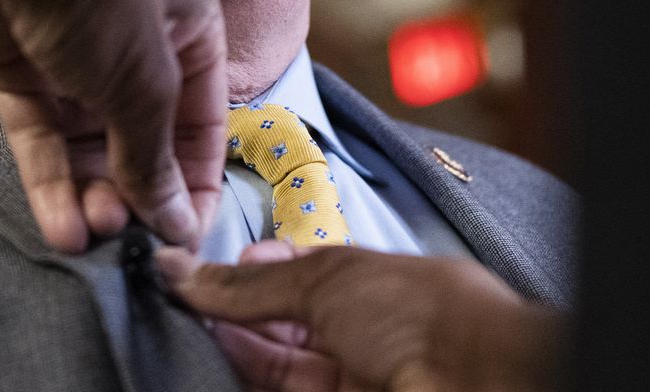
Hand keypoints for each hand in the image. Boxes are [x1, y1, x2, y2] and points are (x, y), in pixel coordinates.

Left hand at [0, 0, 227, 252]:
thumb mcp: (144, 79)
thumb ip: (154, 154)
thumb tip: (176, 219)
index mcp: (190, 33)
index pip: (202, 124)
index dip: (194, 183)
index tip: (185, 239)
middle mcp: (137, 46)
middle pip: (141, 139)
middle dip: (135, 193)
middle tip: (128, 242)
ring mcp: (75, 59)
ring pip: (89, 144)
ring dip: (92, 193)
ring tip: (92, 237)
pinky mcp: (21, 69)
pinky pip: (42, 137)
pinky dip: (50, 182)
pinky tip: (61, 228)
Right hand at [157, 243, 569, 391]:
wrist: (470, 378)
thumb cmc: (416, 310)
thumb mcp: (325, 278)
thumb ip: (251, 285)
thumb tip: (182, 269)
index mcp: (370, 283)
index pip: (296, 277)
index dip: (250, 273)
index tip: (199, 269)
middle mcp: (360, 332)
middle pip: (282, 324)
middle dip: (232, 311)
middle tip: (179, 297)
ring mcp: (351, 379)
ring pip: (278, 365)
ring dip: (232, 345)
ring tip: (182, 322)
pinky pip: (284, 391)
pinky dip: (248, 375)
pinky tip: (213, 355)